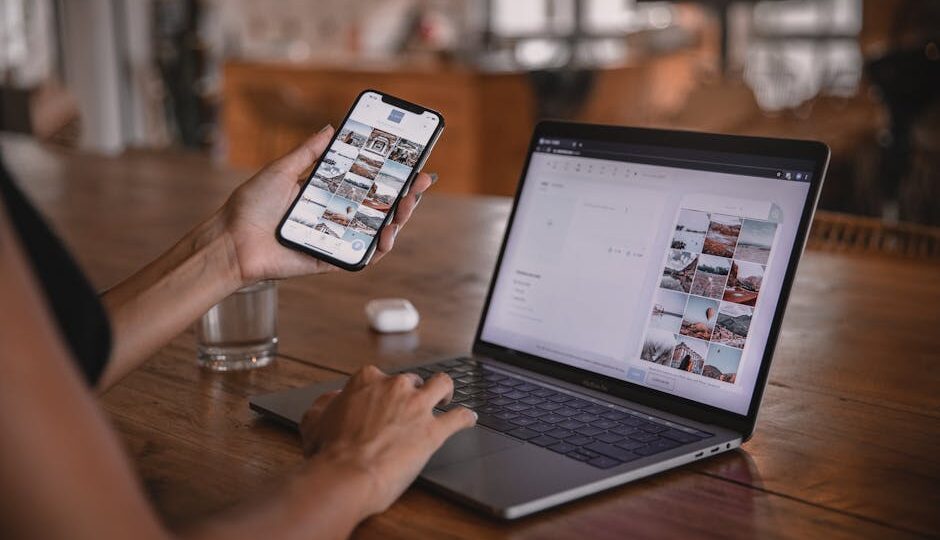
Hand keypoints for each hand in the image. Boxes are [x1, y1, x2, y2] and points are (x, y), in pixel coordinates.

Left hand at [219, 126, 434, 284]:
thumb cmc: (251, 206)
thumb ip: (309, 152)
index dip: (392, 175)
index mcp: (327, 194)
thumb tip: (331, 128)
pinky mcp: (331, 259)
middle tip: (420, 182)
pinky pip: (362, 257)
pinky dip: (379, 248)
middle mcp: (336, 216)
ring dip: (398, 219)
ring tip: (407, 206)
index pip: (367, 183)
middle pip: (379, 207)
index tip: (413, 163)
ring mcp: (336, 239)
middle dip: (405, 195)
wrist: (232, 240)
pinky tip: (388, 235)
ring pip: (377, 231)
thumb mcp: (282, 170)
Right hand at [299, 366, 476, 515]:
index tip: (382, 401)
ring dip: (446, 391)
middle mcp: (395, 387)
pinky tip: (469, 419)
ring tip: (446, 400)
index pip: (380, 377)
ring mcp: (417, 406)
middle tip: (410, 408)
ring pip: (443, 385)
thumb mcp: (314, 421)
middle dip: (412, 392)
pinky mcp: (434, 430)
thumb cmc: (329, 453)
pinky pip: (459, 417)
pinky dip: (466, 417)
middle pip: (412, 381)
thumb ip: (325, 404)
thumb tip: (333, 399)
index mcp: (367, 381)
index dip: (381, 391)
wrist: (346, 475)